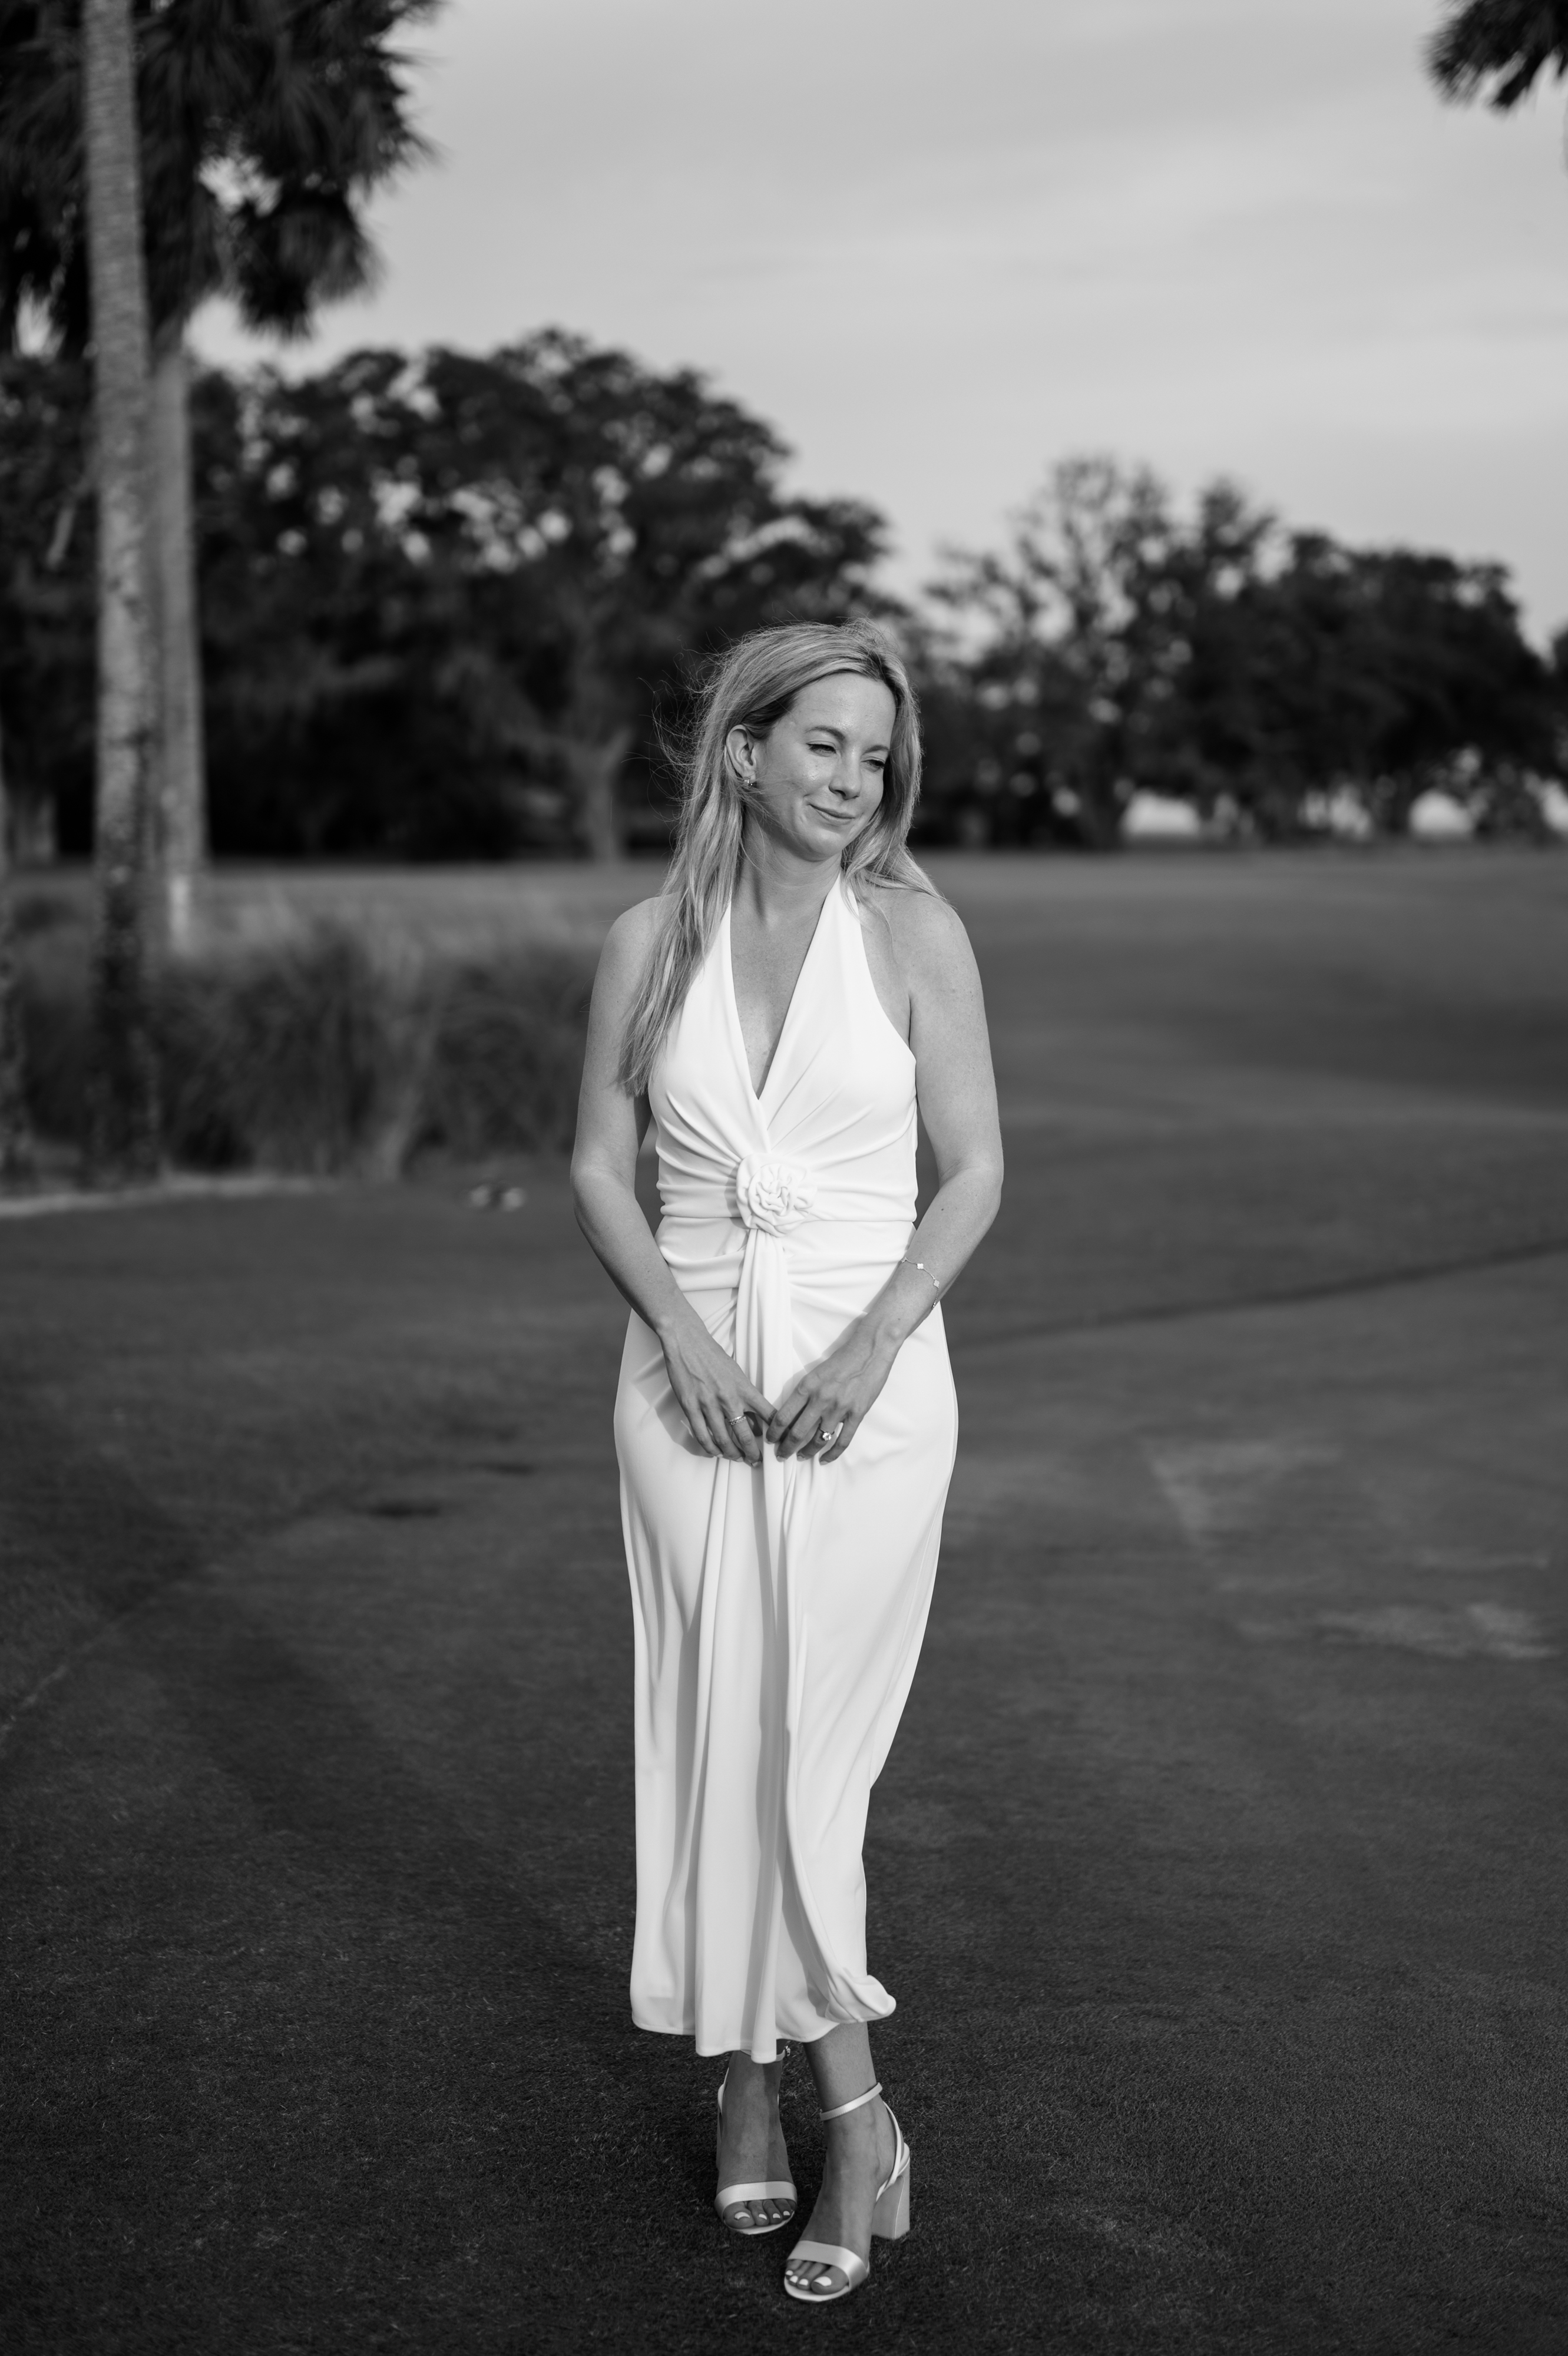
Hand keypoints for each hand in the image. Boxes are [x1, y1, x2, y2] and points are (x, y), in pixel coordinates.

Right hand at [659, 1309, 773, 1464]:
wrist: (687, 1342)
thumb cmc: (713, 1356)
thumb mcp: (737, 1373)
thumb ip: (746, 1394)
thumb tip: (754, 1417)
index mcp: (744, 1388)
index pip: (768, 1414)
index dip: (775, 1432)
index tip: (778, 1443)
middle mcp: (729, 1398)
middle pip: (746, 1434)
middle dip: (753, 1452)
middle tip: (756, 1460)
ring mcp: (708, 1404)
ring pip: (723, 1439)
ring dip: (732, 1454)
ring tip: (737, 1459)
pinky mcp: (690, 1407)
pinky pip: (702, 1435)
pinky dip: (709, 1448)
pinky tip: (714, 1452)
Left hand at [767, 1316, 894, 1465]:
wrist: (870, 1349)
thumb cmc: (843, 1358)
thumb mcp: (816, 1372)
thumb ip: (805, 1392)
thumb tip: (793, 1413)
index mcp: (807, 1386)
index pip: (783, 1416)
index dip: (774, 1432)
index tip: (771, 1440)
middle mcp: (820, 1400)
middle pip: (797, 1433)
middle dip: (786, 1448)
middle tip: (781, 1455)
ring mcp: (840, 1409)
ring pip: (818, 1440)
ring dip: (807, 1452)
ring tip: (801, 1457)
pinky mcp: (857, 1414)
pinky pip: (842, 1441)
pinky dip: (832, 1454)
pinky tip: (825, 1460)